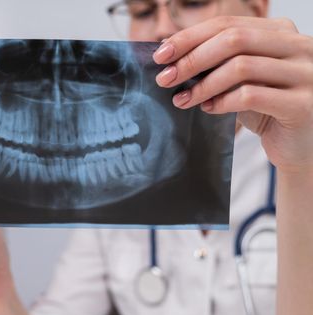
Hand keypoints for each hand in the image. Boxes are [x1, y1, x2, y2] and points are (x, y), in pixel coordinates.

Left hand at [154, 16, 312, 173]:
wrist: (300, 145)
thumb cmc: (266, 109)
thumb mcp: (242, 81)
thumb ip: (219, 64)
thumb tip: (170, 57)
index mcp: (281, 32)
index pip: (228, 24)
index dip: (190, 38)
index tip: (161, 56)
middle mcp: (298, 46)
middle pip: (233, 40)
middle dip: (192, 59)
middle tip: (165, 79)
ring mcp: (305, 74)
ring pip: (241, 67)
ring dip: (203, 85)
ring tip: (182, 99)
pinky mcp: (302, 104)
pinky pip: (251, 96)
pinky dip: (223, 102)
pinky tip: (208, 109)